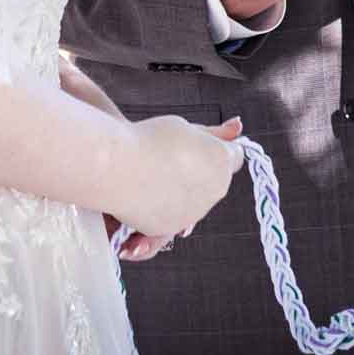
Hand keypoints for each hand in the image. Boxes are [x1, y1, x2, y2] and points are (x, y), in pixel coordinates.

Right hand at [115, 115, 244, 239]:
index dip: (216, 149)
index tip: (199, 145)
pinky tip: (146, 190)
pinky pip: (171, 216)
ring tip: (153, 172)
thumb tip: (237, 126)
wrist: (116, 166)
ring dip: (178, 189)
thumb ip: (213, 133)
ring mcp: (193, 213)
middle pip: (213, 180)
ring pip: (191, 200)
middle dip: (198, 170)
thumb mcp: (185, 127)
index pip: (233, 156)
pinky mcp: (170, 228)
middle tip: (170, 155)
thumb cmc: (148, 141)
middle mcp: (214, 191)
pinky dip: (161, 205)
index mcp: (221, 162)